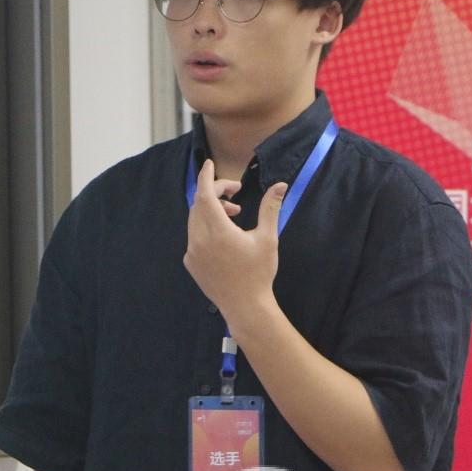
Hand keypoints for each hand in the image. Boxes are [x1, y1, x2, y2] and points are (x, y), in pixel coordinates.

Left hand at [183, 158, 287, 320]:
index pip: (204, 194)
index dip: (206, 176)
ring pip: (195, 220)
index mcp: (217, 231)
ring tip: (234, 213)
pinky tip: (224, 236)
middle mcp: (199, 239)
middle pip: (199, 204)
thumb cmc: (259, 273)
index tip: (209, 163)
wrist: (245, 307)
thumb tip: (280, 185)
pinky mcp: (191, 263)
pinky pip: (194, 236)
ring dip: (211, 210)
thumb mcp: (268, 238)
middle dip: (215, 193)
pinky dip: (205, 227)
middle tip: (236, 193)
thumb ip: (270, 208)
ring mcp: (192, 252)